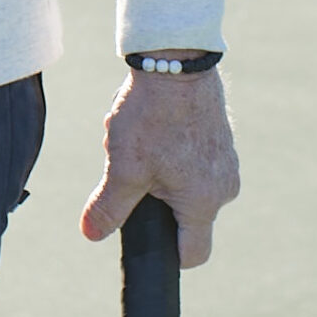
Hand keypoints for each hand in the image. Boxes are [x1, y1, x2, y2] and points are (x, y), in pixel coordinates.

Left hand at [78, 64, 239, 266]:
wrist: (176, 62)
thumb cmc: (152, 116)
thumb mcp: (124, 165)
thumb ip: (109, 206)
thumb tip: (90, 234)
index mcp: (204, 203)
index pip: (193, 253)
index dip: (167, 253)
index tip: (144, 232)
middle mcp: (224, 188)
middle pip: (183, 215)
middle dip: (152, 198)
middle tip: (132, 168)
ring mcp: (226, 162)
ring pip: (184, 184)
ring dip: (156, 170)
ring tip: (140, 139)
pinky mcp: (220, 140)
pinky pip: (192, 160)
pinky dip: (169, 150)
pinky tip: (152, 124)